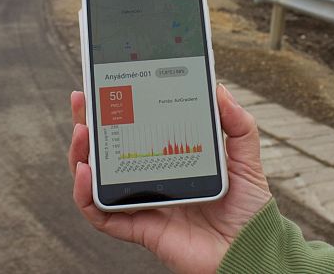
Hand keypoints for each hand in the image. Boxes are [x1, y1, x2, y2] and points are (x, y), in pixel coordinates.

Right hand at [69, 84, 271, 272]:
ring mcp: (143, 206)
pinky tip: (85, 173)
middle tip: (81, 98)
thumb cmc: (249, 209)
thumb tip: (219, 89)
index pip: (134, 133)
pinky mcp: (141, 230)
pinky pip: (102, 215)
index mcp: (170, 161)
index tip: (106, 85)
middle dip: (88, 125)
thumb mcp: (245, 159)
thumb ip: (237, 126)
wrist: (253, 249)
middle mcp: (151, 183)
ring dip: (81, 155)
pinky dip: (86, 196)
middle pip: (108, 152)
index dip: (116, 112)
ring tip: (82, 131)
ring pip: (96, 181)